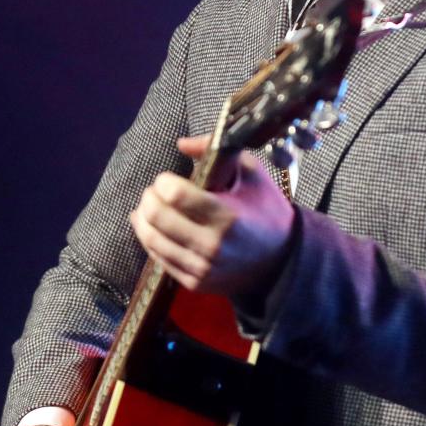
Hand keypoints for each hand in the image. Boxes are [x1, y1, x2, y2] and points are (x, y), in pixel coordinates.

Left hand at [129, 135, 294, 295]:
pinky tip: (152, 227)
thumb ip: (216, 151)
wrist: (281, 261)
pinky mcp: (194, 282)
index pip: (175, 195)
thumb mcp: (252, 174)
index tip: (168, 178)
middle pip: (157, 216)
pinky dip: (150, 239)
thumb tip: (181, 143)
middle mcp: (212, 244)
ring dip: (143, 218)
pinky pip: (158, 258)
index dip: (164, 182)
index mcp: (228, 215)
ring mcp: (201, 267)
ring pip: (151, 239)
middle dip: (149, 197)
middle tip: (155, 191)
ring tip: (149, 206)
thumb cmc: (266, 211)